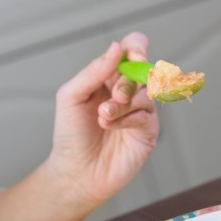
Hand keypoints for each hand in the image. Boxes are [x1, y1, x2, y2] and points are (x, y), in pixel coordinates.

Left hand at [48, 32, 159, 206]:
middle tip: (114, 95)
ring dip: (123, 103)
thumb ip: (94, 70)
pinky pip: (147, 115)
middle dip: (128, 81)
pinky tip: (110, 126)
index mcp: (111, 77)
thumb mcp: (71, 96)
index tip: (133, 55)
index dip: (137, 48)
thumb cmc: (71, 134)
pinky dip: (127, 119)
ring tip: (103, 116)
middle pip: (145, 70)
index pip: (133, 50)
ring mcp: (141, 110)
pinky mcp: (149, 130)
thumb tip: (116, 48)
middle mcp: (129, 91)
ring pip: (147, 93)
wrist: (76, 172)